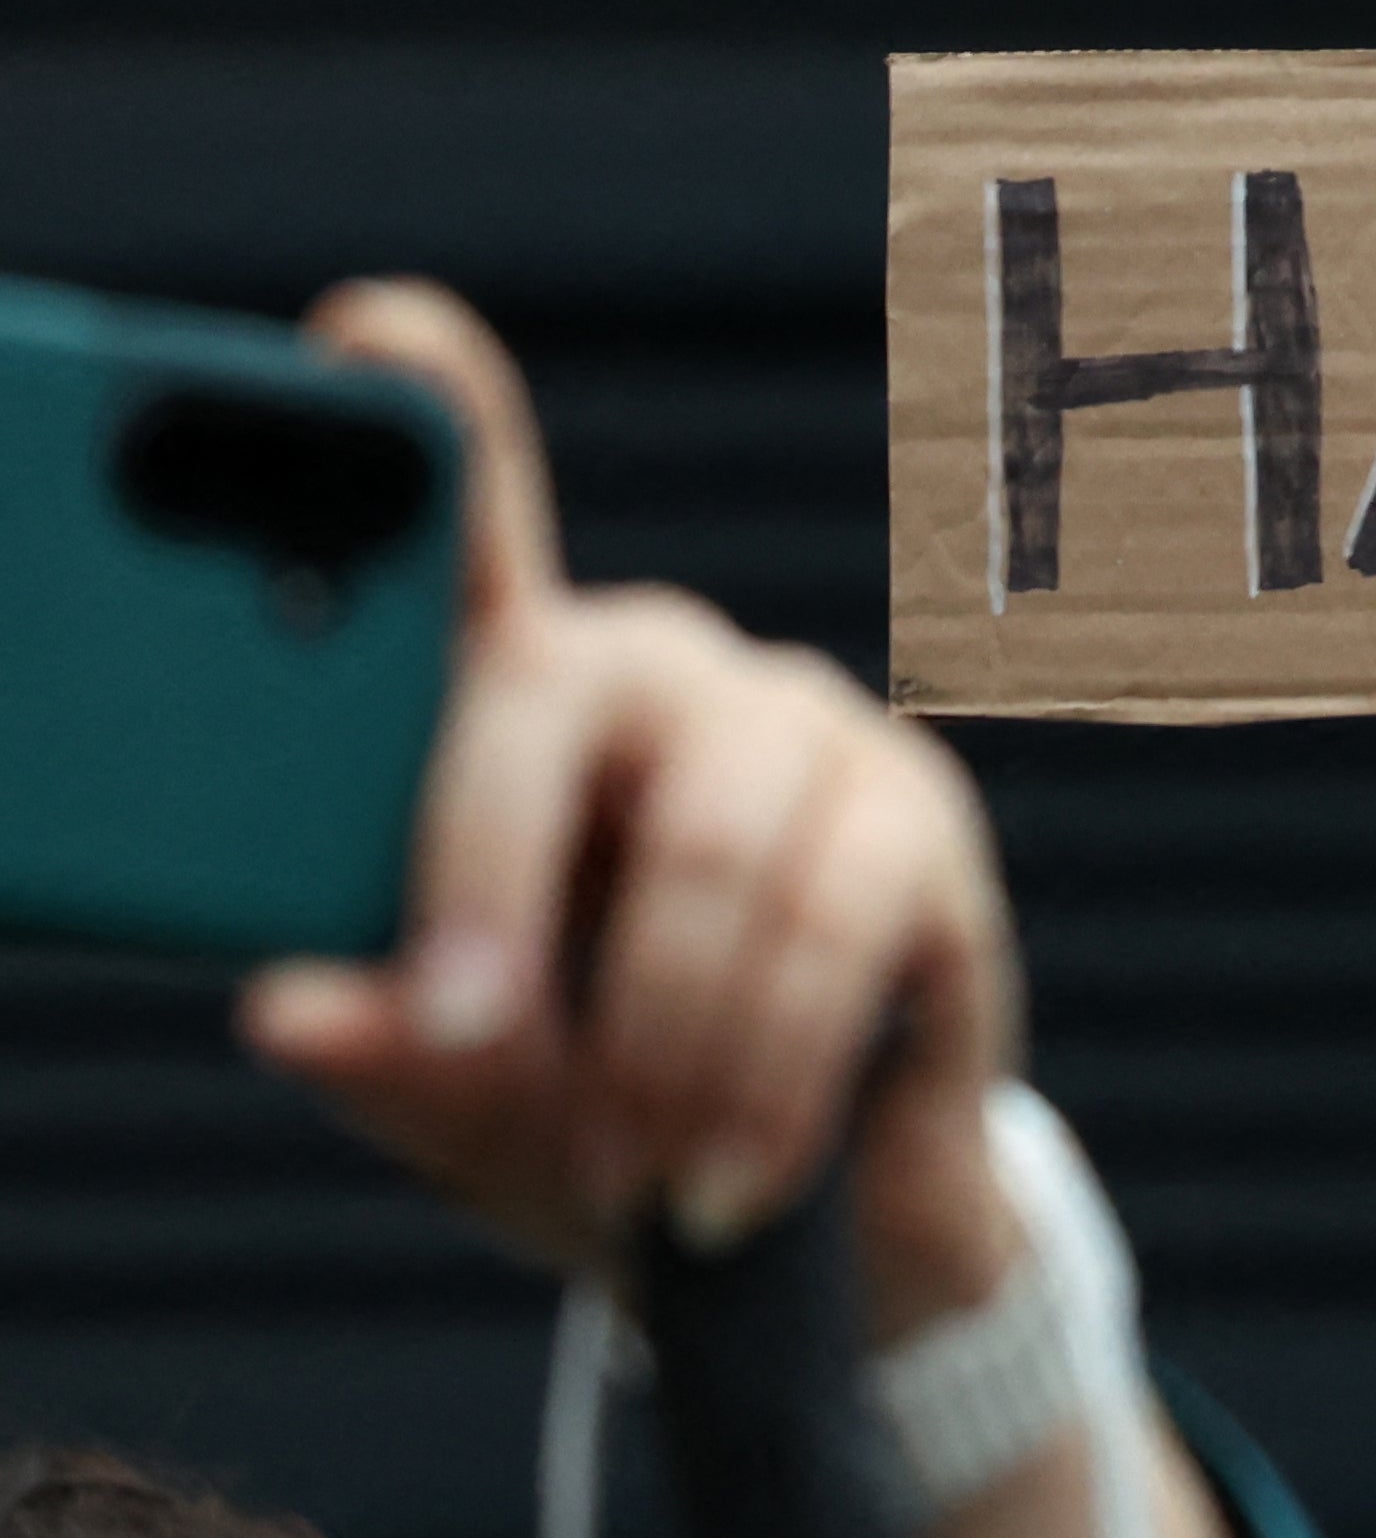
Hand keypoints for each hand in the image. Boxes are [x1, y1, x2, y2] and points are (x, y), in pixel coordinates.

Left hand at [234, 283, 1029, 1336]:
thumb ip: (385, 1044)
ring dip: (651, 1039)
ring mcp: (804, 733)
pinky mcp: (922, 824)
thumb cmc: (580, 1110)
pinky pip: (831, 934)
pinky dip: (762, 1079)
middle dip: (488, 878)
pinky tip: (724, 1174)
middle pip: (555, 699)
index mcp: (512, 703)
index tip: (367, 329)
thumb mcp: (453, 1094)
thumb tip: (292, 1009)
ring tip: (625, 1164)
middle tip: (466, 1036)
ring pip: (702, 854)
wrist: (783, 1208)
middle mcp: (660, 675)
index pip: (462, 527)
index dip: (426, 417)